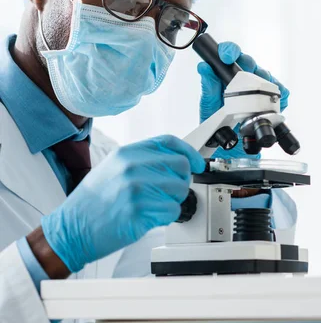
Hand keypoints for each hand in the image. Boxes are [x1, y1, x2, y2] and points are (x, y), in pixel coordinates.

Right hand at [41, 135, 204, 272]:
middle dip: (182, 181)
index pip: (169, 142)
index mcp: (126, 153)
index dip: (189, 152)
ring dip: (173, 201)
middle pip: (182, 166)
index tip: (197, 163)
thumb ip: (142, 160)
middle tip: (169, 191)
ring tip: (153, 206)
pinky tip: (150, 217)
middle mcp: (132, 167)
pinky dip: (167, 217)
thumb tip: (175, 159)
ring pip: (181, 190)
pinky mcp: (140, 211)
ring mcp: (136, 189)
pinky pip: (173, 211)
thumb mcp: (112, 168)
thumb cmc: (93, 203)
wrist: (71, 230)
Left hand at [197, 42, 289, 159]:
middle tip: (245, 75)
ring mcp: (260, 88)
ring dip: (265, 81)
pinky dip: (280, 95)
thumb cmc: (219, 124)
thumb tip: (204, 68)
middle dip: (249, 66)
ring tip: (260, 92)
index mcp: (228, 75)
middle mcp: (245, 78)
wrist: (232, 146)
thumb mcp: (210, 106)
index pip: (231, 54)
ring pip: (267, 75)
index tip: (226, 57)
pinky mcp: (273, 99)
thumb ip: (208, 87)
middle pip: (251, 63)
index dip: (230, 50)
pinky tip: (276, 101)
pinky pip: (281, 92)